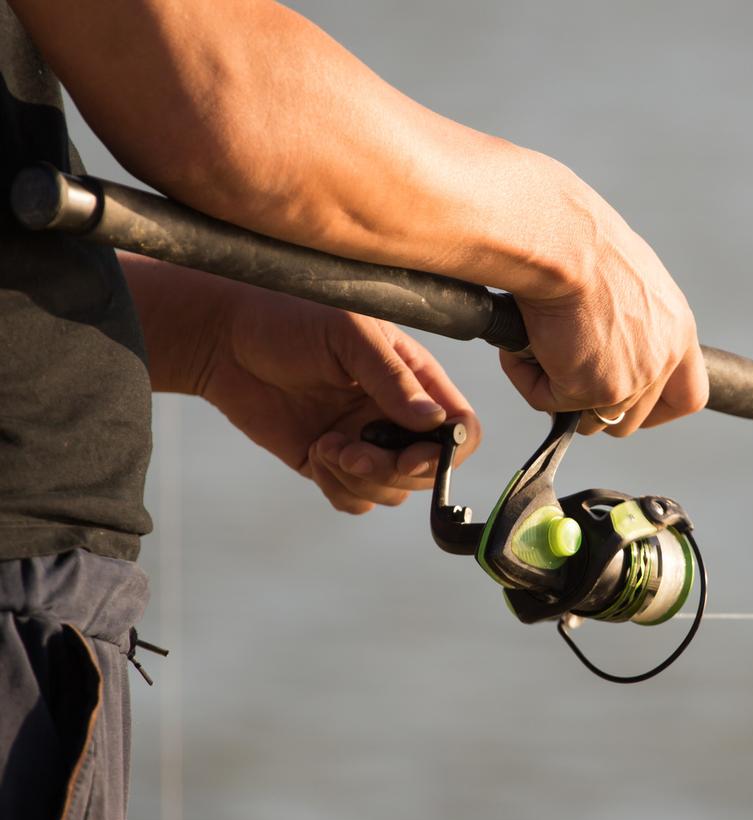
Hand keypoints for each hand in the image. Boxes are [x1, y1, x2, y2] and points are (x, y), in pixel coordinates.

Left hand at [198, 285, 478, 513]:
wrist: (222, 337)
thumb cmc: (288, 317)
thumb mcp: (348, 335)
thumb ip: (392, 378)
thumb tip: (435, 422)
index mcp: (415, 379)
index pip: (461, 428)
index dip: (449, 452)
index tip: (412, 455)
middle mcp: (396, 415)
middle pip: (428, 470)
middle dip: (394, 471)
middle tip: (354, 454)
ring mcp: (365, 442)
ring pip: (392, 491)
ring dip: (362, 479)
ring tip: (326, 445)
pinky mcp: (330, 463)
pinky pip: (356, 500)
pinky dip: (340, 489)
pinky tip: (315, 452)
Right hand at [498, 188, 707, 435]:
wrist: (563, 243)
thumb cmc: (582, 245)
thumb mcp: (623, 283)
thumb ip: (626, 324)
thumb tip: (594, 346)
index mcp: (677, 330)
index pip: (688, 396)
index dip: (657, 410)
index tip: (628, 404)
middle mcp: (663, 359)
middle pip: (631, 420)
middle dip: (593, 406)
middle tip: (560, 374)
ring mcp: (633, 380)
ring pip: (589, 420)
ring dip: (558, 392)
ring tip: (538, 347)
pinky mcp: (595, 390)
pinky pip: (550, 402)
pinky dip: (530, 379)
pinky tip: (525, 344)